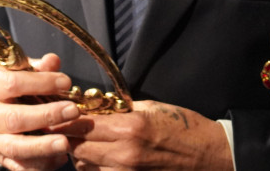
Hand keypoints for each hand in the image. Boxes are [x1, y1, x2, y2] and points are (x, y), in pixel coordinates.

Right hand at [0, 53, 80, 170]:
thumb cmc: (10, 85)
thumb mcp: (18, 70)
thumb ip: (37, 66)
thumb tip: (52, 61)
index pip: (13, 84)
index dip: (41, 83)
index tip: (66, 82)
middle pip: (14, 119)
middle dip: (46, 116)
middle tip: (73, 111)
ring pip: (15, 147)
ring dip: (42, 146)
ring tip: (66, 143)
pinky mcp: (0, 157)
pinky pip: (19, 166)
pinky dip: (40, 165)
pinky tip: (59, 158)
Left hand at [62, 100, 232, 170]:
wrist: (210, 157)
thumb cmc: (185, 128)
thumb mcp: (153, 108)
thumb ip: (121, 108)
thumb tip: (94, 105)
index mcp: (130, 129)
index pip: (80, 125)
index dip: (65, 118)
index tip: (58, 112)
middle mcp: (124, 155)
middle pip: (76, 148)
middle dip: (69, 136)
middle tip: (70, 126)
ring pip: (84, 166)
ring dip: (81, 154)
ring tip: (89, 142)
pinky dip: (96, 167)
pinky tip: (103, 158)